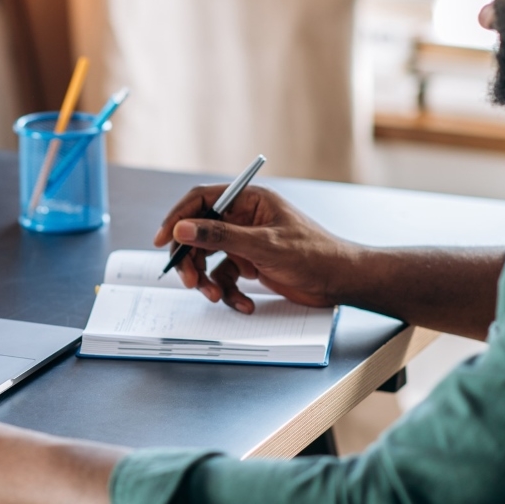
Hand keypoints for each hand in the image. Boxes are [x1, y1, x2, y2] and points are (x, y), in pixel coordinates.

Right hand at [153, 184, 358, 312]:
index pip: (201, 201)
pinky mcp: (251, 264)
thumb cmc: (314, 255)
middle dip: (192, 260)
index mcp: (249, 200)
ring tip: (216, 296)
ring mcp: (246, 242)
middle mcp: (244, 218)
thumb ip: (219, 236)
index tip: (163, 241)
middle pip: (200, 233)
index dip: (178, 219)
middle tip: (189, 281)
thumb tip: (182, 228)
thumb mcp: (263, 245)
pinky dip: (229, 293)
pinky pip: (226, 277)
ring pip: (209, 259)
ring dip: (208, 280)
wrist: (341, 282)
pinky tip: (244, 303)